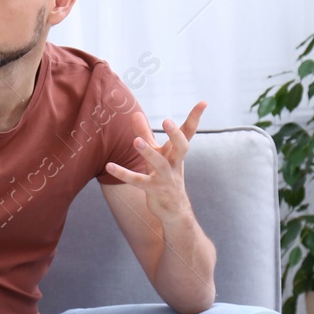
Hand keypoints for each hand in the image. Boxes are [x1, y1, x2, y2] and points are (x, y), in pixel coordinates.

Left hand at [105, 101, 205, 224]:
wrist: (175, 210)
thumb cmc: (165, 176)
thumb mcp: (157, 154)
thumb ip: (144, 133)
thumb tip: (134, 113)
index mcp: (176, 153)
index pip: (188, 133)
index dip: (195, 118)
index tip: (204, 102)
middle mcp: (174, 164)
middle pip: (181, 147)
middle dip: (176, 135)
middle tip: (167, 120)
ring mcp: (165, 178)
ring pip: (159, 164)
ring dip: (148, 152)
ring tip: (136, 141)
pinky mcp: (153, 190)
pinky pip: (138, 181)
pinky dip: (124, 173)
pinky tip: (110, 165)